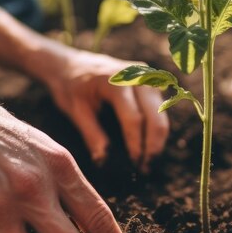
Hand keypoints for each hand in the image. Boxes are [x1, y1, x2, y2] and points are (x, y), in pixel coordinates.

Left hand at [38, 48, 169, 171]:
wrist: (70, 64)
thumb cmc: (70, 86)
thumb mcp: (76, 111)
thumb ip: (92, 135)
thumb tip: (105, 161)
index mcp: (115, 81)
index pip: (134, 118)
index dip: (136, 144)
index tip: (134, 165)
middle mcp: (136, 75)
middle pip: (155, 116)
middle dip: (153, 145)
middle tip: (145, 168)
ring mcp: (146, 76)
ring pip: (161, 113)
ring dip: (157, 139)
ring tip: (147, 161)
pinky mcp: (149, 81)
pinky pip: (158, 108)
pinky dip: (155, 128)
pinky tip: (147, 146)